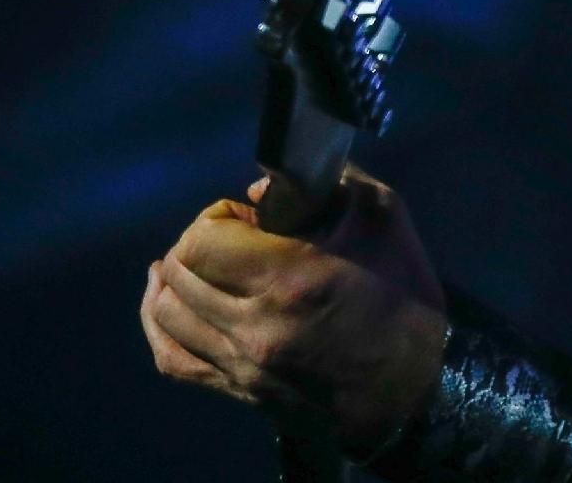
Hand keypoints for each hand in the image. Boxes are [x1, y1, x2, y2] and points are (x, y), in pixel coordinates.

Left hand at [139, 167, 448, 449]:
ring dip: (173, 279)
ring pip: (166, 313)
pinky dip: (159, 325)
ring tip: (192, 262)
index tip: (249, 217)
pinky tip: (166, 302)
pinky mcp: (238, 389)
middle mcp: (255, 325)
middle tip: (232, 237)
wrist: (412, 385)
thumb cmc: (402, 295)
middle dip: (197, 242)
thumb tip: (258, 193)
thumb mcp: (383, 217)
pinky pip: (171, 359)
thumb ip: (328, 183)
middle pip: (180, 272)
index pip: (202, 240)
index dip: (217, 216)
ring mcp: (242, 364)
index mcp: (290, 279)